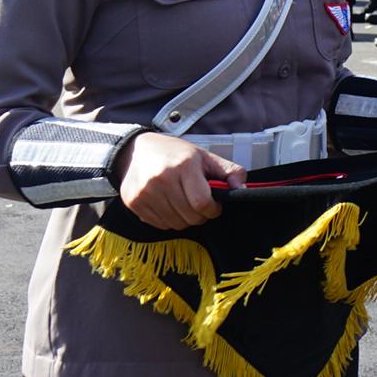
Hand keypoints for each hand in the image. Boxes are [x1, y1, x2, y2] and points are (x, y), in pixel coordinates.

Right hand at [115, 133, 245, 230]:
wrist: (136, 151)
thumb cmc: (175, 154)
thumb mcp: (205, 156)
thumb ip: (230, 171)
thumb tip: (243, 189)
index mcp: (183, 166)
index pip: (202, 203)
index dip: (214, 209)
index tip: (215, 205)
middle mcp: (162, 179)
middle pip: (190, 217)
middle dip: (201, 215)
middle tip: (200, 204)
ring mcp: (145, 192)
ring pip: (176, 224)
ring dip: (185, 219)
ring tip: (184, 203)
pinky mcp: (134, 203)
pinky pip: (160, 224)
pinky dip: (169, 220)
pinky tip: (169, 205)